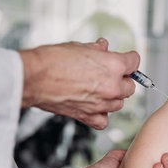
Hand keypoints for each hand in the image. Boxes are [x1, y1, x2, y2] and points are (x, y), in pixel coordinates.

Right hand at [19, 38, 139, 128]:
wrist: (33, 78)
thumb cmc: (52, 60)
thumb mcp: (79, 47)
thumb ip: (97, 50)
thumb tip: (103, 47)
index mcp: (113, 65)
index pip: (135, 62)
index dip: (130, 59)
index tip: (127, 60)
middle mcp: (112, 86)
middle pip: (130, 86)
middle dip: (122, 80)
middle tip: (110, 75)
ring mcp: (102, 103)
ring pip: (119, 103)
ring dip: (113, 97)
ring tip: (99, 90)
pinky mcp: (88, 116)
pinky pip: (103, 120)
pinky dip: (101, 115)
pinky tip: (94, 107)